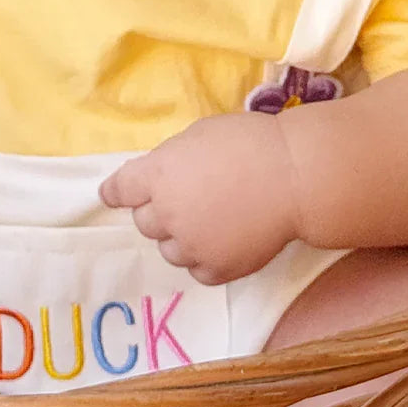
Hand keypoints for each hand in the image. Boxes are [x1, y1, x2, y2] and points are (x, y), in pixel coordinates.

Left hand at [98, 113, 300, 284]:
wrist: (293, 177)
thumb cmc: (248, 143)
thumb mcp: (198, 136)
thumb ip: (170, 160)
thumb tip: (159, 177)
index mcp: (156, 176)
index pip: (119, 190)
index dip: (116, 192)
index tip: (113, 196)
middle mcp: (165, 215)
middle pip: (144, 222)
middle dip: (158, 211)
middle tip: (186, 199)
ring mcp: (190, 247)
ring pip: (168, 249)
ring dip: (180, 237)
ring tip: (210, 222)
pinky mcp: (215, 270)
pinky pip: (197, 270)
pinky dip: (205, 258)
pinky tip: (225, 241)